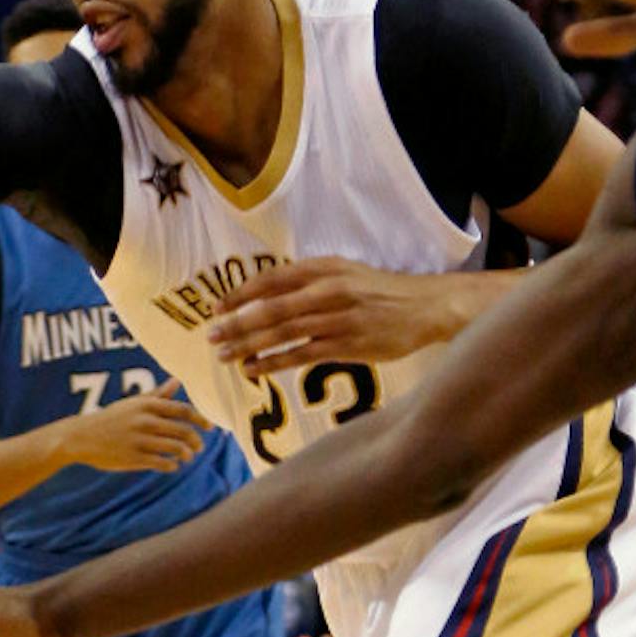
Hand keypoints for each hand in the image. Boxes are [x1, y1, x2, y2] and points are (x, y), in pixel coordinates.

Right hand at [56, 377, 211, 472]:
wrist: (81, 437)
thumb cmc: (112, 418)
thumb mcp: (133, 404)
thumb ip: (157, 395)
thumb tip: (177, 381)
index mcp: (147, 405)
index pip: (183, 411)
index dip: (201, 420)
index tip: (210, 428)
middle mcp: (145, 421)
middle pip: (184, 431)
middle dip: (196, 441)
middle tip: (198, 447)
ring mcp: (139, 440)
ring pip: (176, 449)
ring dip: (186, 455)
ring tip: (187, 457)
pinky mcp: (134, 458)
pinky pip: (162, 463)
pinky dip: (172, 465)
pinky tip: (171, 465)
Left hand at [207, 257, 449, 375]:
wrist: (424, 307)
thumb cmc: (380, 291)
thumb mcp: (345, 272)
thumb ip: (310, 280)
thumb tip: (269, 294)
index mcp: (323, 268)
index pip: (271, 280)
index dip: (240, 295)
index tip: (216, 308)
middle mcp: (327, 290)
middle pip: (271, 309)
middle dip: (236, 324)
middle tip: (210, 337)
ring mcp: (337, 319)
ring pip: (282, 334)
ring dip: (249, 345)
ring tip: (225, 356)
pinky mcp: (347, 345)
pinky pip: (301, 355)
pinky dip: (274, 362)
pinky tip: (254, 368)